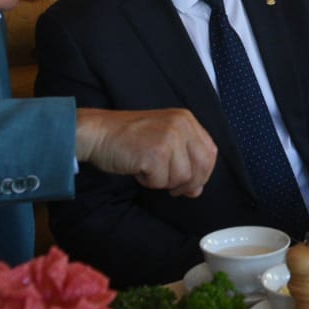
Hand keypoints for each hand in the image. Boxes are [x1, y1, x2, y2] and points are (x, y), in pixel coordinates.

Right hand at [75, 108, 216, 196]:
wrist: (98, 132)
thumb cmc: (128, 138)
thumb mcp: (163, 140)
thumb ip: (184, 159)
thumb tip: (197, 190)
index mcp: (186, 119)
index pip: (210, 152)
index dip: (203, 173)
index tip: (190, 183)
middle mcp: (181, 125)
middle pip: (202, 166)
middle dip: (188, 183)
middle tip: (171, 187)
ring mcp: (169, 137)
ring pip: (182, 177)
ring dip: (163, 181)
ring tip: (147, 169)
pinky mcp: (155, 152)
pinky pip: (161, 181)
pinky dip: (149, 182)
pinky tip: (138, 169)